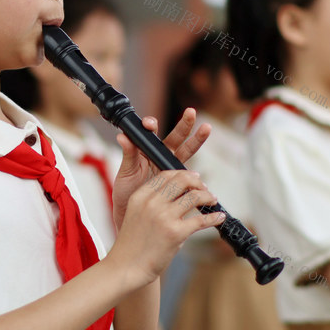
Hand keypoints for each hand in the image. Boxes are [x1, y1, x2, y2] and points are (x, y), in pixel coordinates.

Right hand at [105, 170, 223, 287]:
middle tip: (204, 188)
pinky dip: (214, 217)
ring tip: (212, 201)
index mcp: (140, 196)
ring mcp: (164, 217)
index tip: (194, 178)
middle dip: (198, 182)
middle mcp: (151, 203)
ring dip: (208, 197)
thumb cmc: (132, 243)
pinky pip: (201, 219)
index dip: (184, 174)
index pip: (166, 175)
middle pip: (182, 180)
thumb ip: (153, 202)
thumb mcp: (136, 214)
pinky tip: (219, 217)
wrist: (126, 266)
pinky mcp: (176, 233)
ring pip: (194, 197)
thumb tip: (181, 194)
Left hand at [110, 108, 210, 230]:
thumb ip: (128, 155)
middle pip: (174, 137)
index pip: (151, 133)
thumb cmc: (125, 194)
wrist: (130, 217)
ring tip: (206, 128)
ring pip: (186, 151)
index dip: (152, 125)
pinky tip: (201, 173)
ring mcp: (170, 169)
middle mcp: (160, 157)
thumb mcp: (125, 173)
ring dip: (196, 140)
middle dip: (183, 124)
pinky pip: (189, 177)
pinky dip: (196, 175)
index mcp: (145, 151)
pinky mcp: (178, 184)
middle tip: (191, 112)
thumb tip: (122, 136)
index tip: (150, 124)